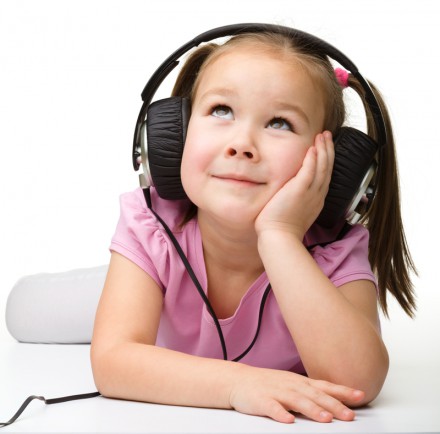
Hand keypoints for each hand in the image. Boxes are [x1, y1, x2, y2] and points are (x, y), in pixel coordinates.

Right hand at [229, 365, 364, 423]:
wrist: (238, 380)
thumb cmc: (267, 384)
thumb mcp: (291, 385)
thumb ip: (311, 393)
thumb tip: (335, 402)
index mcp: (299, 383)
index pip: (324, 386)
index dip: (342, 391)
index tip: (360, 395)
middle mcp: (290, 385)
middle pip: (314, 395)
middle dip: (333, 404)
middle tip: (349, 414)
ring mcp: (276, 392)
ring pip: (296, 400)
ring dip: (311, 409)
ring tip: (325, 418)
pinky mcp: (261, 400)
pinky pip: (271, 408)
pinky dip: (280, 413)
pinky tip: (288, 420)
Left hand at [255, 131, 333, 239]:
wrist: (279, 237)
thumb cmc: (281, 230)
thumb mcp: (294, 213)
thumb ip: (295, 201)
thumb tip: (289, 194)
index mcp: (315, 201)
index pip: (324, 176)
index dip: (326, 160)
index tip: (324, 148)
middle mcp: (316, 195)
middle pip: (327, 168)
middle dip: (328, 150)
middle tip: (327, 135)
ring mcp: (310, 193)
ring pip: (322, 166)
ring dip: (323, 149)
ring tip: (323, 135)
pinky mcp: (299, 190)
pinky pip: (310, 171)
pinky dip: (313, 159)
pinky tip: (314, 148)